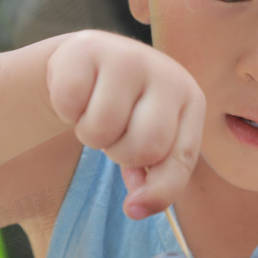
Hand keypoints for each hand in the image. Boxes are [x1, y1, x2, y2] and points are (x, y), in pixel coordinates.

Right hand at [46, 31, 205, 218]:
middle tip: (115, 136)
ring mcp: (129, 56)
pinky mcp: (88, 48)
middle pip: (144, 146)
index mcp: (190, 98)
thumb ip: (157, 178)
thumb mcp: (152, 142)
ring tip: (96, 112)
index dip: (158, 191)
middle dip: (120, 154)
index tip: (132, 209)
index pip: (181, 158)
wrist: (90, 64)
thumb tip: (137, 208)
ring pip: (102, 129)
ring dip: (91, 134)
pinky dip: (67, 111)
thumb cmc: (128, 111)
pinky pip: (70, 105)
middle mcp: (167, 72)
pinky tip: (79, 94)